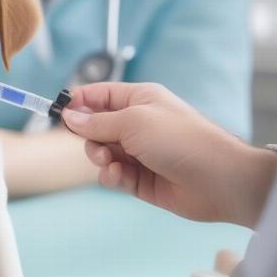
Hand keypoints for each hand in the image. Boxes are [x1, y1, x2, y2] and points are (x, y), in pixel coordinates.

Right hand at [62, 83, 276, 227]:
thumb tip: (68, 116)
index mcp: (138, 100)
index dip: (78, 103)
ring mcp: (138, 152)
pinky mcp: (139, 178)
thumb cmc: (179, 140)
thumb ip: (97, 122)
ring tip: (112, 164)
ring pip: (101, 153)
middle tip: (97, 147)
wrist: (218, 181)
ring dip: (100, 159)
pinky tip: (121, 177)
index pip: (98, 95)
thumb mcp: (133, 122)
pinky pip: (113, 175)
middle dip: (90, 138)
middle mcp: (136, 124)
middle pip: (95, 127)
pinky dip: (112, 176)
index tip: (58, 113)